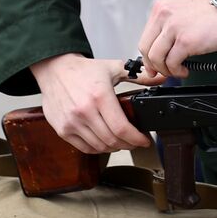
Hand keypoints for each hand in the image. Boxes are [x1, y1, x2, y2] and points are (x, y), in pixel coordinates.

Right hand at [29, 52, 158, 153]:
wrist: (55, 70)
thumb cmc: (84, 70)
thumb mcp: (114, 68)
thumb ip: (139, 75)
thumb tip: (161, 78)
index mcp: (100, 96)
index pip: (122, 128)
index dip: (137, 139)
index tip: (145, 141)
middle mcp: (84, 111)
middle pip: (112, 140)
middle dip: (129, 144)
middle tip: (136, 142)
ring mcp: (72, 122)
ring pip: (99, 146)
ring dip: (114, 148)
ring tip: (122, 142)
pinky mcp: (62, 129)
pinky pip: (85, 147)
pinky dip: (98, 149)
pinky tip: (105, 143)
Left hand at [138, 0, 216, 78]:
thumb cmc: (215, 10)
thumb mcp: (184, 10)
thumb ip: (169, 25)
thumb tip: (161, 48)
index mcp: (161, 7)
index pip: (145, 37)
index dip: (148, 55)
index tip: (153, 64)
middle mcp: (164, 15)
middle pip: (146, 49)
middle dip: (154, 65)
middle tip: (163, 72)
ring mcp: (174, 28)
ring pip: (156, 58)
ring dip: (166, 70)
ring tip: (178, 70)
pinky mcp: (185, 41)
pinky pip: (172, 63)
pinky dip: (177, 71)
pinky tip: (185, 70)